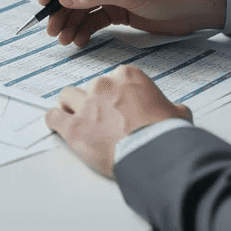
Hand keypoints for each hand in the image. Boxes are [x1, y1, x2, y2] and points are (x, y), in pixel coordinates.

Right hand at [37, 0, 227, 46]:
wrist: (196, 9)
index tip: (45, 1)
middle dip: (61, 9)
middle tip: (52, 28)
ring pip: (82, 6)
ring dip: (71, 22)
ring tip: (64, 40)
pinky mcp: (118, 9)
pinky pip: (94, 18)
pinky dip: (85, 29)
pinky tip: (79, 40)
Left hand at [44, 66, 191, 177]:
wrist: (154, 153)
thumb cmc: (165, 133)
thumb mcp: (177, 112)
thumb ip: (170, 107)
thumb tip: (175, 112)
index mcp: (128, 77)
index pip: (114, 79)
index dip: (115, 95)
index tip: (118, 107)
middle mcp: (104, 86)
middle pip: (91, 87)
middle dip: (95, 102)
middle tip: (103, 120)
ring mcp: (86, 105)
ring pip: (67, 97)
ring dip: (71, 107)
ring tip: (77, 120)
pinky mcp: (73, 127)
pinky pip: (53, 117)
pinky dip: (54, 121)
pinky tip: (59, 126)